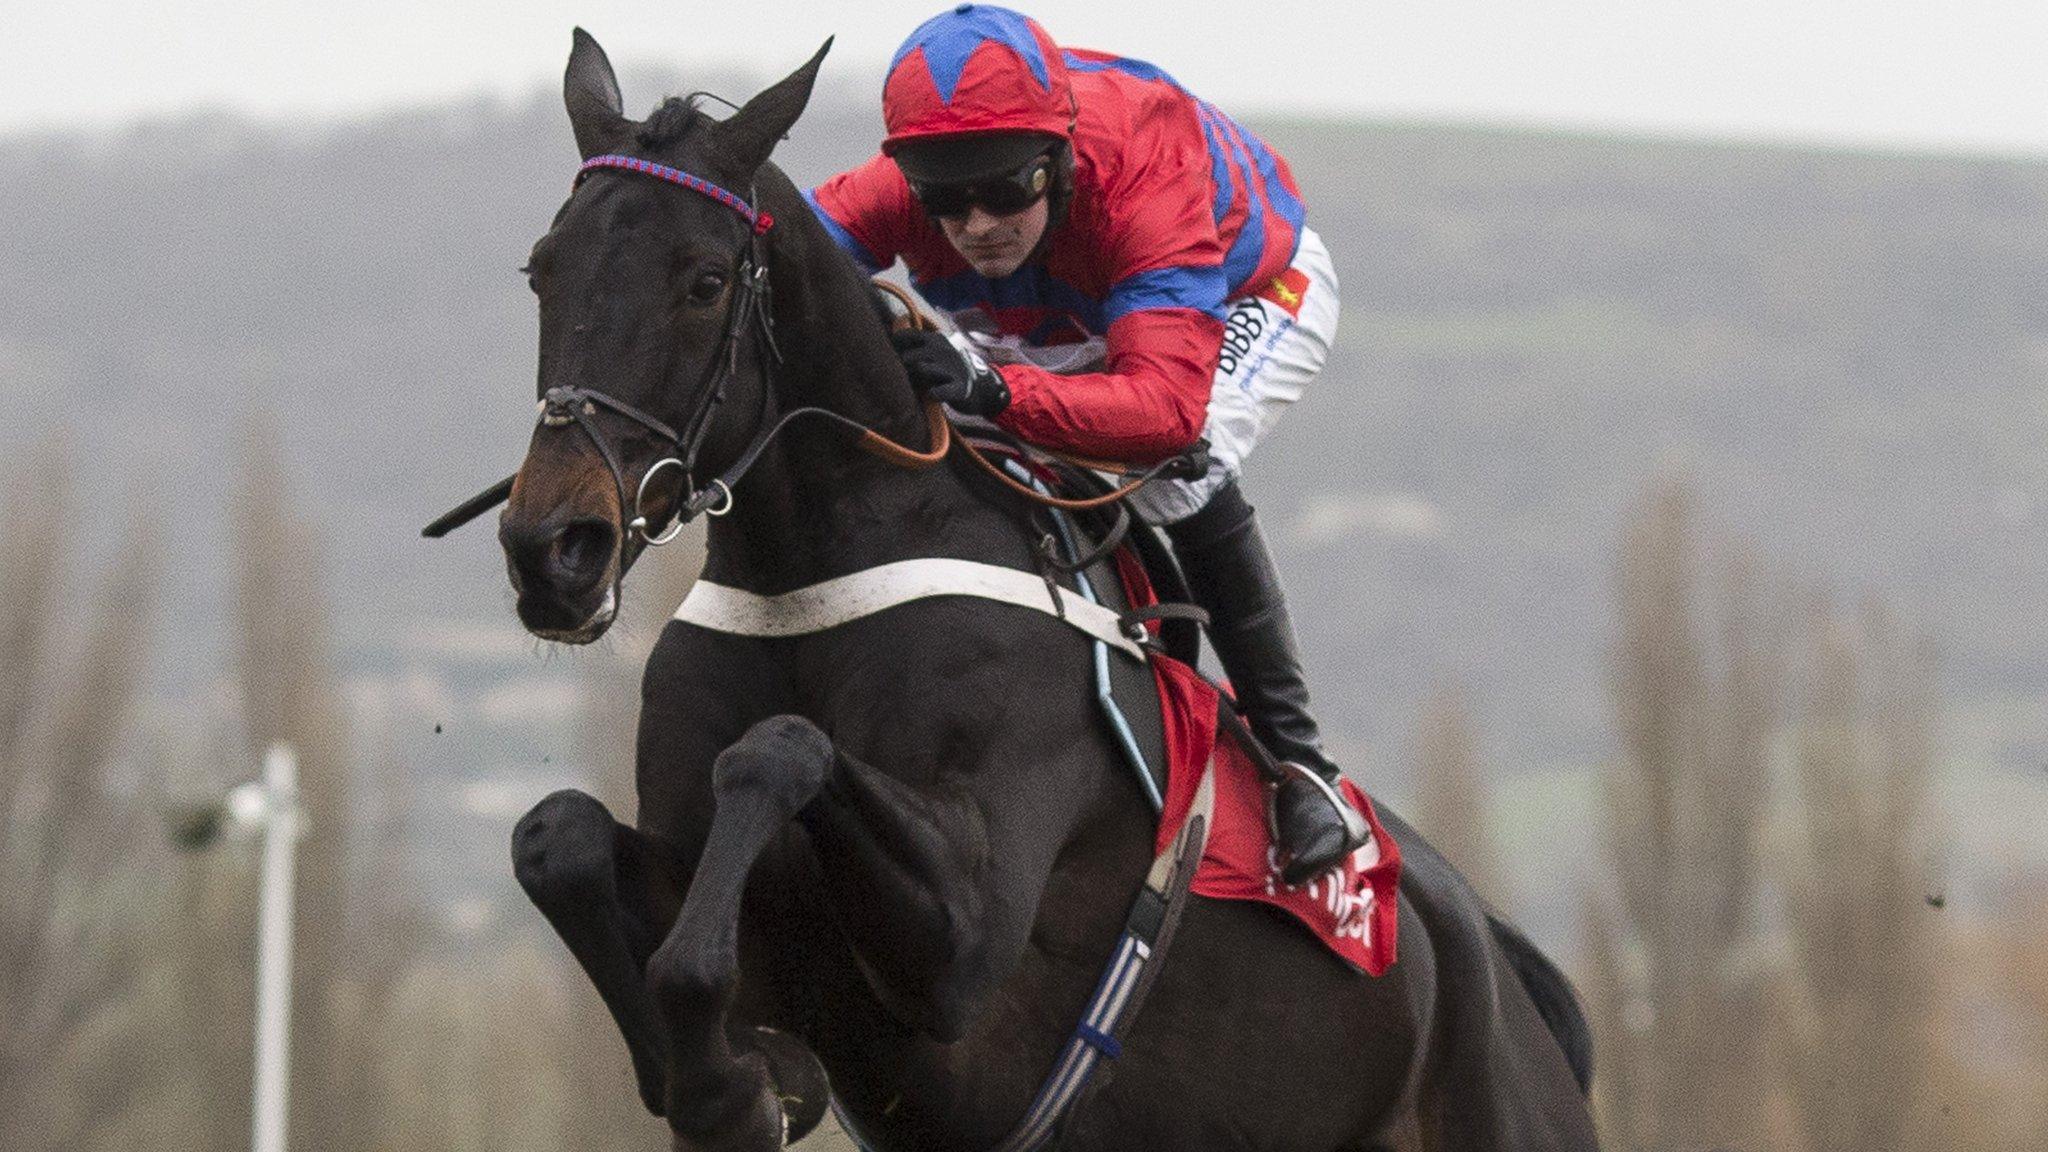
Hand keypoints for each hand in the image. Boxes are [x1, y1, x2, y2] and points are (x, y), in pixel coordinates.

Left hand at [890, 328, 1010, 416]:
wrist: (982, 388)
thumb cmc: (949, 371)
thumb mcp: (935, 354)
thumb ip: (914, 350)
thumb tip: (886, 350)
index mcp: (935, 340)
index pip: (907, 336)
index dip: (895, 348)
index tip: (892, 360)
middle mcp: (943, 350)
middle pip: (909, 357)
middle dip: (903, 370)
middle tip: (905, 381)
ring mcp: (952, 368)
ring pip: (922, 369)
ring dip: (915, 380)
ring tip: (917, 387)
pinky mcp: (959, 387)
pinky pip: (939, 391)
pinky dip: (933, 393)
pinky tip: (933, 395)